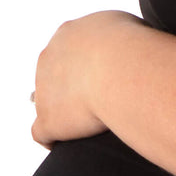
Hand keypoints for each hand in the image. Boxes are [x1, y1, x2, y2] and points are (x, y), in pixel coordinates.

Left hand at [30, 10, 146, 149]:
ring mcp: (44, 90)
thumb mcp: (128, 29)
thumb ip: (121, 39)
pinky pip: (41, 133)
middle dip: (68, 90)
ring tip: (83, 128)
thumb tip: (132, 51)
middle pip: (52, 75)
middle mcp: (50, 57)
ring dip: (60, 115)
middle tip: (93, 105)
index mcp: (69, 34)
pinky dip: (52, 139)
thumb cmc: (134, 50)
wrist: (121, 71)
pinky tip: (66, 145)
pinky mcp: (48, 120)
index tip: (98, 80)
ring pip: (44, 103)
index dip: (82, 68)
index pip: (69, 51)